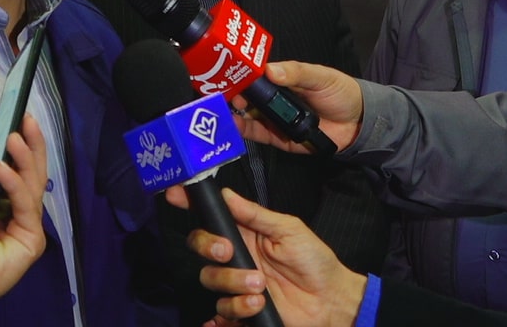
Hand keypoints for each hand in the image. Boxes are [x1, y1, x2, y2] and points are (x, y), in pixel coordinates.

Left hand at [0, 115, 47, 308]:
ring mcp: (26, 229)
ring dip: (25, 158)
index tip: (20, 125)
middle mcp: (15, 218)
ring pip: (34, 186)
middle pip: (32, 177)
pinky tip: (2, 169)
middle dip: (31, 147)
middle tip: (28, 120)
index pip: (17, 177)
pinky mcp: (32, 240)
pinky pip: (26, 206)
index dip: (20, 152)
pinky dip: (15, 184)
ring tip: (14, 137)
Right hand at [166, 186, 366, 326]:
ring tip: (260, 288)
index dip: (190, 204)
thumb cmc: (314, 260)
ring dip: (233, 284)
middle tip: (228, 253)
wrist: (330, 299)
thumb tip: (227, 194)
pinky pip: (222, 312)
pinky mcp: (242, 309)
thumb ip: (256, 214)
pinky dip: (233, 311)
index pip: (211, 217)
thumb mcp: (289, 229)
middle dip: (209, 248)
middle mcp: (236, 256)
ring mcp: (236, 283)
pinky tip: (251, 308)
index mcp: (244, 233)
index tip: (175, 195)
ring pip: (210, 280)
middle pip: (200, 247)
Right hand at [233, 61, 364, 152]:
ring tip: (225, 111)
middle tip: (226, 96)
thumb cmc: (340, 93)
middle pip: (247, 96)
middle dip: (233, 95)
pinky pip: (256, 134)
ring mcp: (274, 118)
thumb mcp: (320, 77)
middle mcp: (274, 98)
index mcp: (283, 79)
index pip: (256, 75)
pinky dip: (244, 130)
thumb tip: (271, 70)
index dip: (241, 75)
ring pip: (247, 115)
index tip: (229, 75)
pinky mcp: (277, 137)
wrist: (357, 123)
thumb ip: (297, 73)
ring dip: (234, 113)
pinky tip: (235, 125)